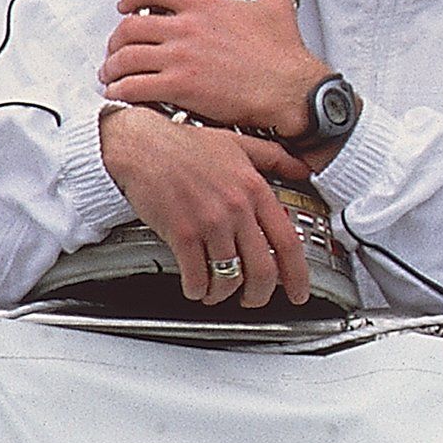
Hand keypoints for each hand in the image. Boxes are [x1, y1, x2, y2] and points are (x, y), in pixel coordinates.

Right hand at [98, 107, 311, 308]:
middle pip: (262, 269)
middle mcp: (236, 209)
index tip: (298, 292)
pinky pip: (196, 275)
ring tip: (218, 293)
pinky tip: (195, 288)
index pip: (288, 242)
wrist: (140, 145)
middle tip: (254, 300)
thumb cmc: (184, 145)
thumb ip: (274, 157)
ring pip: (229, 276)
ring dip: (223, 293)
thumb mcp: (239, 143)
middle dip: (260, 294)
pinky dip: (197, 289)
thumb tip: (302, 167)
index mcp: (255, 189)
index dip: (298, 275)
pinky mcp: (182, 233)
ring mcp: (210, 223)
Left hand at [100, 0, 328, 136]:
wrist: (291, 91)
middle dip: (116, 40)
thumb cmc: (284, 55)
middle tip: (115, 49)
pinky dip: (120, 91)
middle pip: (130, 26)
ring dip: (112, 67)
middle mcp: (187, 29)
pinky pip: (135, 86)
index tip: (125, 3)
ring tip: (111, 75)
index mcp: (205, 7)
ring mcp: (181, 58)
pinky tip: (120, 95)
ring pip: (127, 57)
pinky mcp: (180, 87)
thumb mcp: (279, 5)